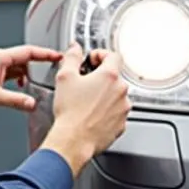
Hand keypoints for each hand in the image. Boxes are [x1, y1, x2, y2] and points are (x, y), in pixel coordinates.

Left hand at [0, 45, 62, 113]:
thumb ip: (15, 101)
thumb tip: (32, 103)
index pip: (28, 52)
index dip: (45, 54)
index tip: (58, 55)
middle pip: (25, 58)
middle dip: (40, 64)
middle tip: (53, 69)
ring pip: (19, 67)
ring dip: (29, 74)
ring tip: (40, 81)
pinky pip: (12, 74)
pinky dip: (20, 79)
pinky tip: (22, 88)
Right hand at [42, 45, 131, 174]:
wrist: (74, 141)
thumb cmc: (70, 112)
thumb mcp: (65, 77)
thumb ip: (72, 57)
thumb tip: (75, 48)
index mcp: (109, 76)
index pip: (114, 55)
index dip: (102, 55)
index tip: (93, 59)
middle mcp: (120, 91)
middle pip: (114, 77)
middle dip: (100, 77)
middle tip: (85, 83)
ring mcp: (123, 109)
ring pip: (116, 96)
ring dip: (104, 96)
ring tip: (87, 102)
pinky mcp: (121, 125)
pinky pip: (116, 113)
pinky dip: (106, 112)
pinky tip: (92, 115)